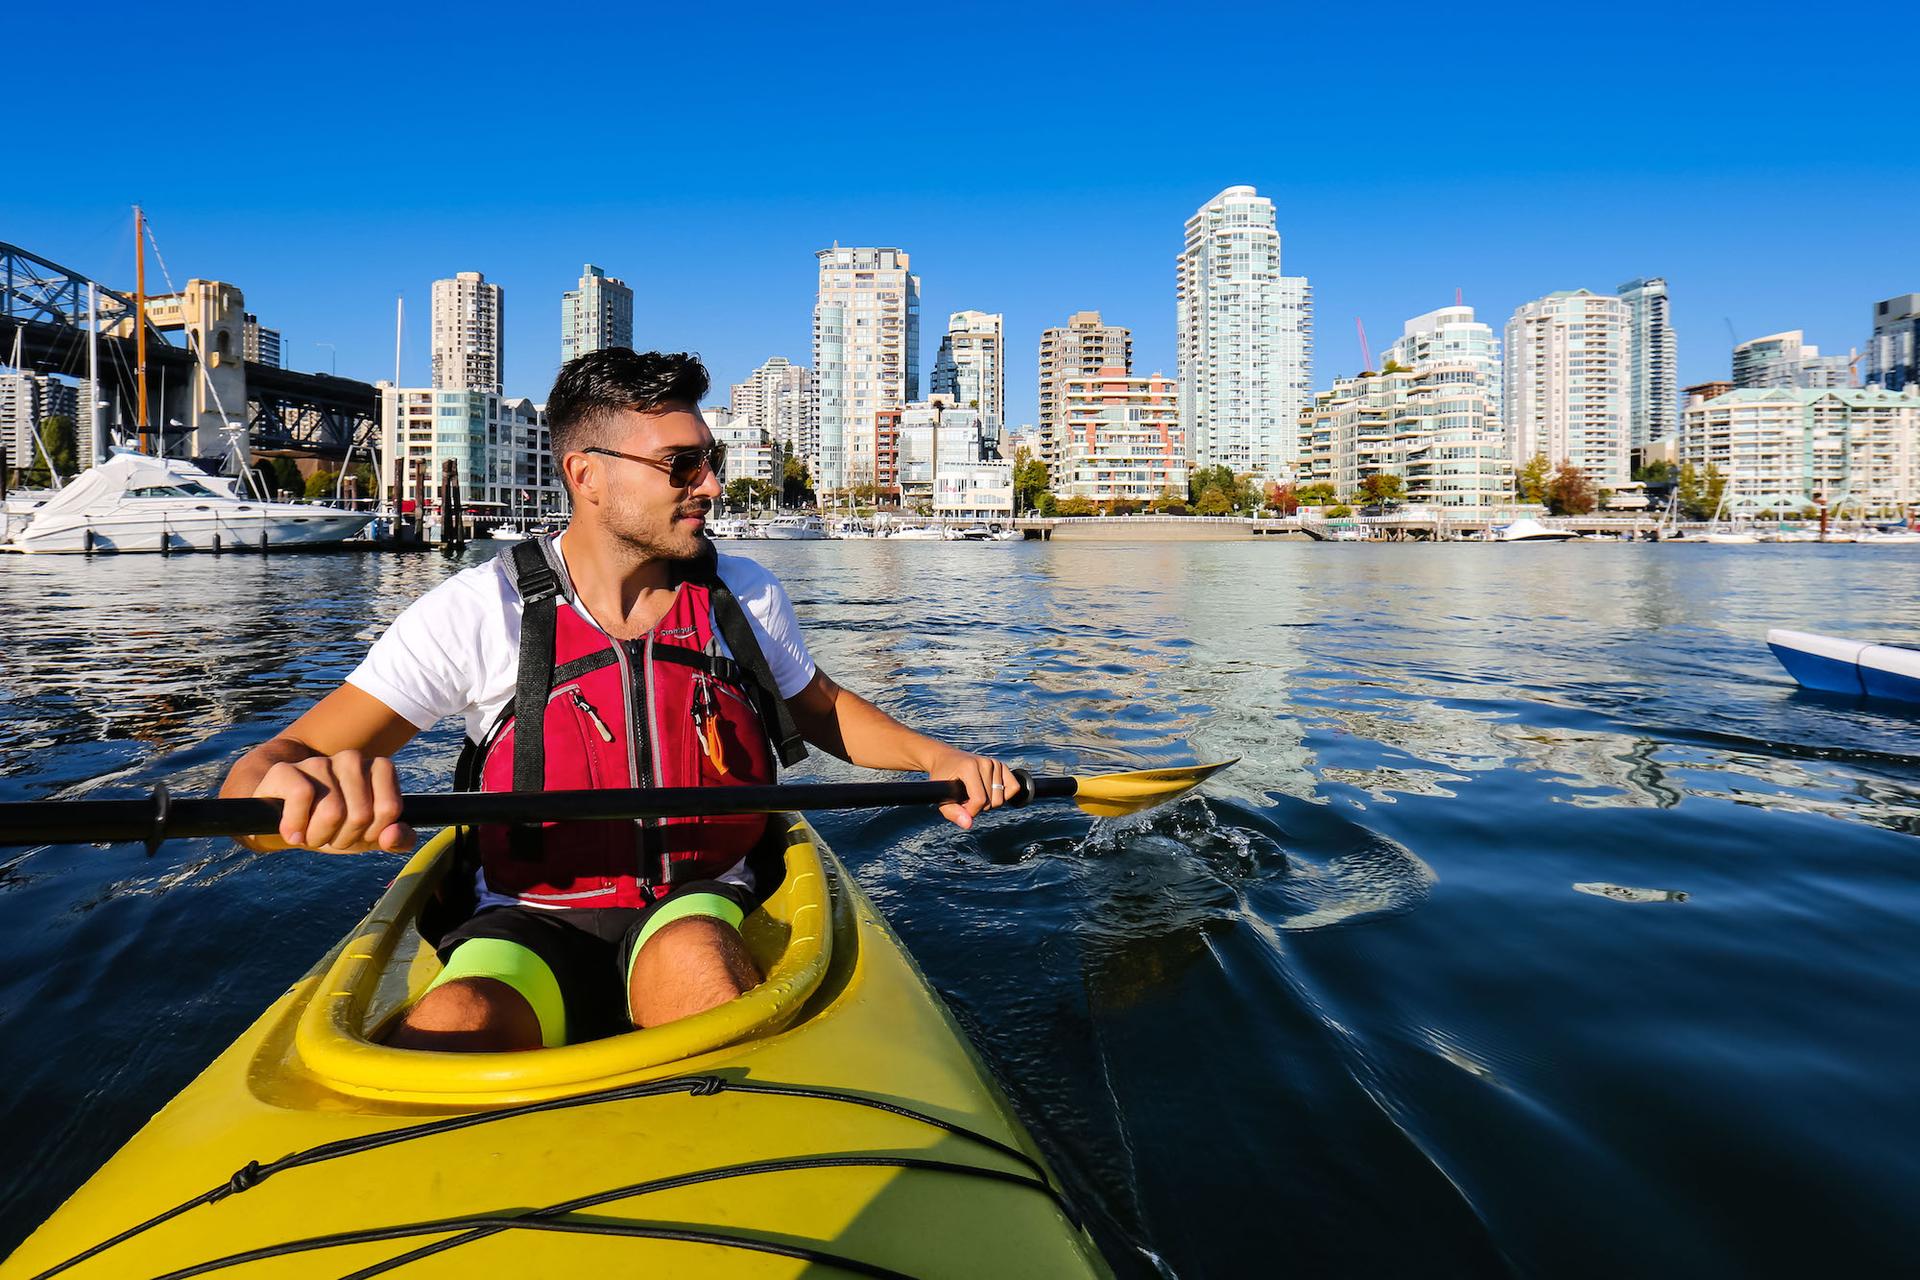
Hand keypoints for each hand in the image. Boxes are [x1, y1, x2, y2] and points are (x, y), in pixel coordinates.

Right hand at [251, 749, 414, 853]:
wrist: (287, 825)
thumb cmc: (335, 827)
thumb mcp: (370, 837)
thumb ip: (397, 839)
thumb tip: (393, 835)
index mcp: (379, 768)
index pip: (389, 809)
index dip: (372, 833)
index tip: (358, 832)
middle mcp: (352, 758)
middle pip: (361, 814)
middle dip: (344, 837)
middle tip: (330, 834)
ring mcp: (319, 762)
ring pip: (332, 810)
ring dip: (319, 836)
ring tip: (311, 832)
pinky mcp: (286, 770)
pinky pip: (302, 796)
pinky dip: (296, 826)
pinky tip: (292, 832)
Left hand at [924, 747, 1022, 829]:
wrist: (946, 758)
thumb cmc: (943, 778)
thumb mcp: (941, 796)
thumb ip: (952, 813)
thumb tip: (968, 824)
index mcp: (970, 767)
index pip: (979, 800)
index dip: (971, 811)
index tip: (961, 808)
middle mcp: (985, 763)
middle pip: (992, 802)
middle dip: (979, 807)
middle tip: (966, 799)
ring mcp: (995, 763)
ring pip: (1002, 799)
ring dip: (989, 803)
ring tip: (975, 795)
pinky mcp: (1002, 765)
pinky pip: (1014, 788)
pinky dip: (1004, 796)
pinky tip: (990, 794)